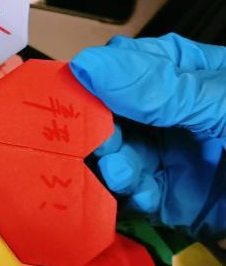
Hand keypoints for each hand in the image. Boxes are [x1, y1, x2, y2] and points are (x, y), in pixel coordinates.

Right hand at [70, 33, 225, 242]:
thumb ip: (160, 87)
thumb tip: (92, 64)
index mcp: (191, 76)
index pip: (128, 67)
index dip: (98, 78)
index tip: (72, 92)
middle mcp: (175, 115)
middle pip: (114, 115)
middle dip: (99, 127)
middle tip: (91, 137)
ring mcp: (172, 158)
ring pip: (117, 155)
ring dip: (111, 162)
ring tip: (120, 168)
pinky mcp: (173, 200)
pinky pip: (132, 194)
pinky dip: (125, 194)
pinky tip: (134, 190)